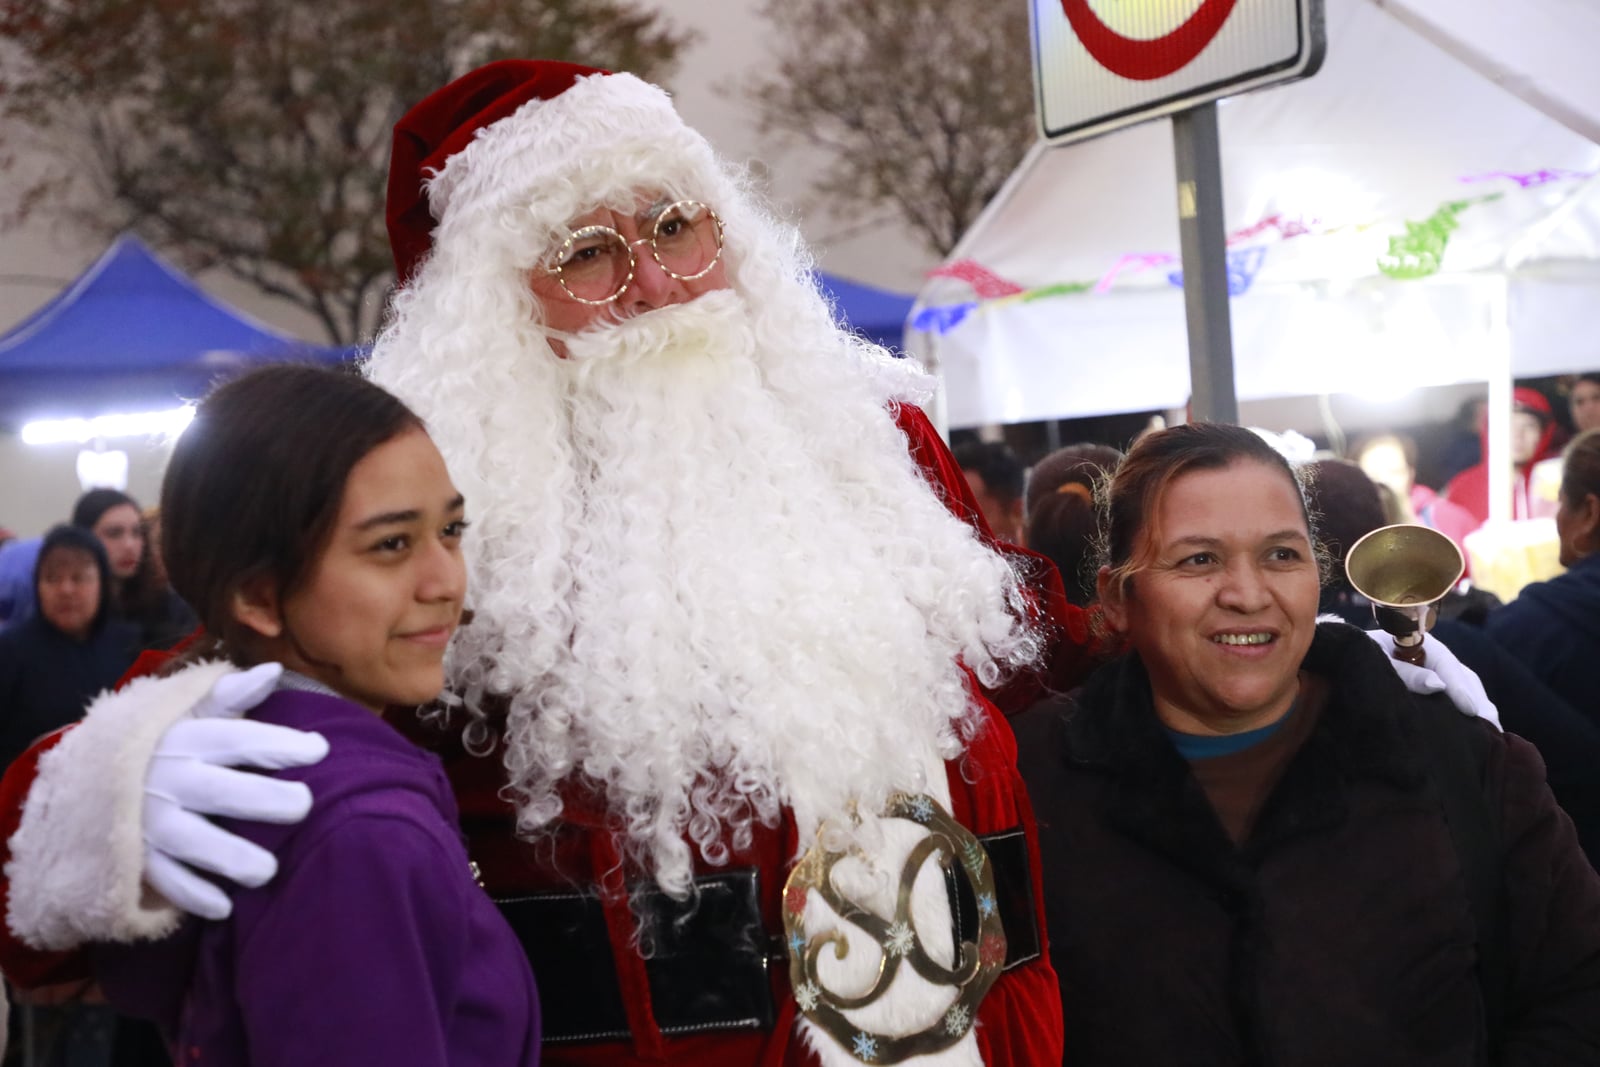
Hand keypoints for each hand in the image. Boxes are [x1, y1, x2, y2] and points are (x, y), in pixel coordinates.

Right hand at [142, 663, 329, 919]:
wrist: (83, 780)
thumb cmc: (159, 743)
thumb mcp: (187, 712)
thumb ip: (230, 696)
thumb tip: (273, 671)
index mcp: (187, 740)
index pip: (238, 740)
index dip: (278, 743)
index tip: (320, 749)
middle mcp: (170, 780)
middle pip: (221, 792)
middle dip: (263, 800)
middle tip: (304, 805)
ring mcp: (151, 822)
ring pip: (192, 842)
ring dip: (230, 857)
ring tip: (268, 870)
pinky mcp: (137, 857)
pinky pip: (165, 880)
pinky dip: (192, 895)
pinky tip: (225, 907)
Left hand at [1364, 629, 1501, 729]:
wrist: (1343, 662)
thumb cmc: (1360, 660)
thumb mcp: (1377, 660)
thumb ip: (1405, 673)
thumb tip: (1438, 686)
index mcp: (1418, 642)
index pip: (1446, 664)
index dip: (1459, 688)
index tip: (1470, 710)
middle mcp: (1433, 656)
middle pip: (1464, 678)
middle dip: (1478, 703)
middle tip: (1492, 730)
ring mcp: (1437, 672)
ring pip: (1467, 689)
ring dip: (1480, 711)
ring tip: (1493, 735)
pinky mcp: (1436, 690)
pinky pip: (1458, 701)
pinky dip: (1471, 716)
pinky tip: (1482, 736)